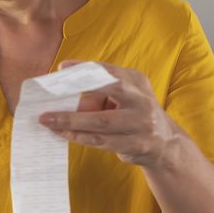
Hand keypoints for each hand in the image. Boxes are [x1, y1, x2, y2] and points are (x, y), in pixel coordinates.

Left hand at [38, 60, 183, 168]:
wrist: (165, 144)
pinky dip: (79, 136)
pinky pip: (102, 140)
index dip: (85, 68)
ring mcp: (142, 123)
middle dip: (78, 91)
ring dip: (70, 121)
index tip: (62, 68)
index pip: (109, 70)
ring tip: (48, 120)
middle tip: (50, 96)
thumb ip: (97, 92)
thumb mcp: (122, 97)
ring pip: (101, 121)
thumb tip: (62, 87)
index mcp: (137, 81)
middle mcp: (142, 99)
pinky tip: (63, 133)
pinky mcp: (137, 144)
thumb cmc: (133, 114)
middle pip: (111, 89)